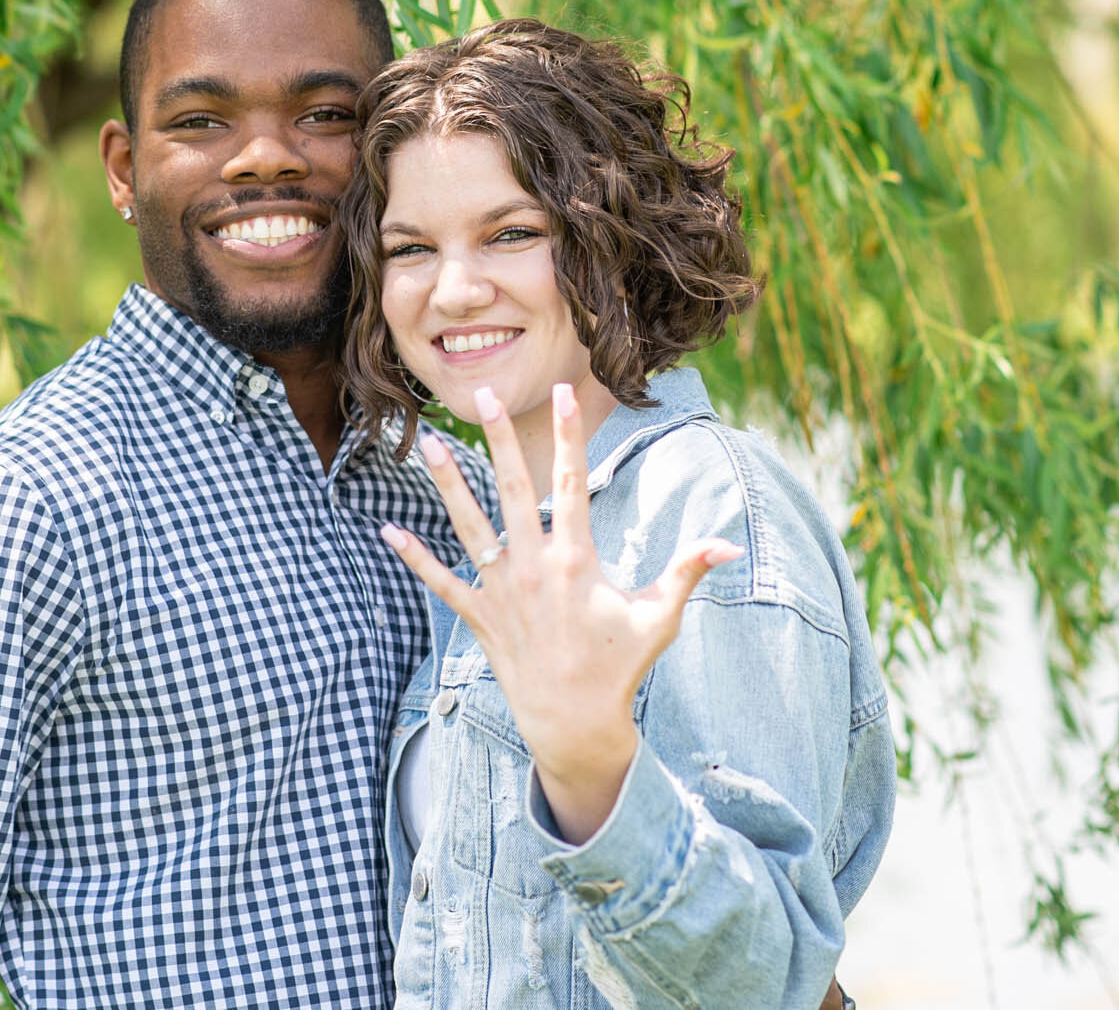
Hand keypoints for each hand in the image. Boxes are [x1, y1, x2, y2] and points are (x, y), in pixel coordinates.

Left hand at [382, 382, 741, 843]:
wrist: (574, 724)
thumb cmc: (619, 668)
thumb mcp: (659, 617)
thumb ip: (688, 571)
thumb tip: (730, 544)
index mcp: (575, 559)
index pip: (572, 482)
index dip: (568, 435)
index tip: (564, 393)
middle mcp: (533, 567)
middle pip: (512, 488)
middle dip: (499, 438)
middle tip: (484, 395)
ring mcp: (501, 590)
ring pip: (469, 525)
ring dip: (448, 483)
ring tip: (429, 443)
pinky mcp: (479, 616)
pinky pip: (441, 582)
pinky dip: (415, 558)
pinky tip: (388, 531)